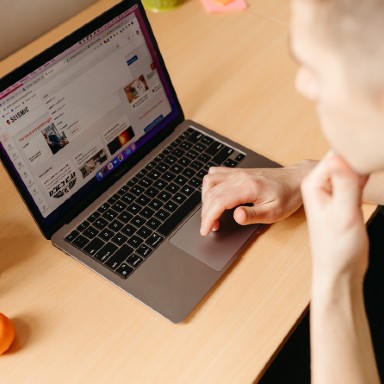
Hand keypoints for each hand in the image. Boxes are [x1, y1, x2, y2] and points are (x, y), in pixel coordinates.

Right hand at [200, 161, 315, 235]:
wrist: (296, 179)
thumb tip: (236, 217)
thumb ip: (253, 215)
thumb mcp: (274, 212)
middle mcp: (240, 176)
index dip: (209, 217)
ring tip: (212, 213)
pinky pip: (215, 174)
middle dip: (206, 213)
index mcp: (249, 187)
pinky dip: (209, 186)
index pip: (219, 201)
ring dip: (206, 199)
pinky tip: (214, 196)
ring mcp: (238, 172)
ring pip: (209, 182)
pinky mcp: (238, 171)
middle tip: (210, 227)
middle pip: (211, 194)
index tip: (206, 230)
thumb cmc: (288, 196)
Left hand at [301, 154, 368, 283]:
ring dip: (364, 166)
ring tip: (372, 173)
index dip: (356, 152)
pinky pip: (356, 177)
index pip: (335, 153)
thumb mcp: (343, 215)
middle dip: (360, 157)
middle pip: (343, 156)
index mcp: (313, 183)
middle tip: (375, 162)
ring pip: (351, 165)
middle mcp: (320, 183)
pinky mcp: (344, 196)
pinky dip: (366, 176)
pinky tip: (373, 178)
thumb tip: (339, 157)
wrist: (339, 269)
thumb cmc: (336, 248)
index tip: (372, 154)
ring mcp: (332, 189)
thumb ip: (343, 185)